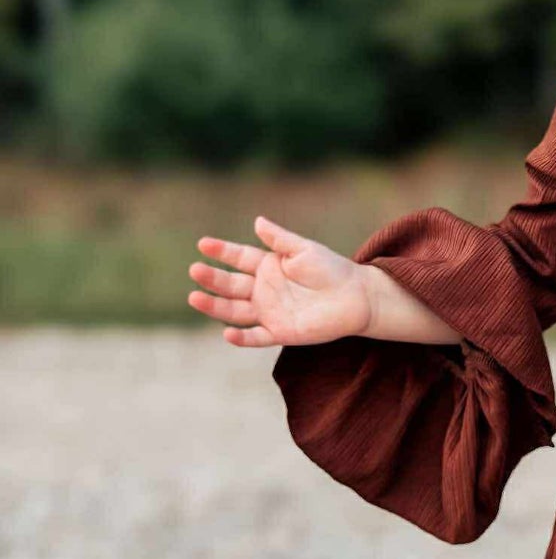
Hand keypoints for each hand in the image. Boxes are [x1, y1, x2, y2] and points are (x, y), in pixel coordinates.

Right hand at [187, 215, 372, 347]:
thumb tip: (257, 221)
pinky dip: (241, 338)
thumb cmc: (332, 269)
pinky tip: (227, 333)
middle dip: (212, 278)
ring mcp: (269, 311)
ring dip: (215, 305)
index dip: (221, 252)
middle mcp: (264, 289)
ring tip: (194, 297)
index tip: (203, 244)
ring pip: (234, 310)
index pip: (238, 258)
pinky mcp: (280, 332)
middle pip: (231, 284)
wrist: (356, 297)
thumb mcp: (304, 249)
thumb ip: (279, 239)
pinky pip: (256, 337)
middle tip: (195, 269)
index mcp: (268, 266)